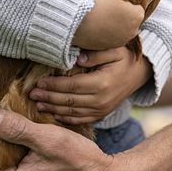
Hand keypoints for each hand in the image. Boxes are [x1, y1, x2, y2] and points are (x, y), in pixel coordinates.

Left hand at [29, 47, 152, 124]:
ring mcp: (101, 109)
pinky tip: (53, 115)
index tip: (38, 82)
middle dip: (48, 98)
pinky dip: (65, 119)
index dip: (53, 85)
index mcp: (102, 83)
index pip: (71, 85)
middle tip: (32, 95)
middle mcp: (101, 99)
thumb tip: (77, 58)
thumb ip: (96, 53)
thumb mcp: (114, 50)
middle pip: (68, 100)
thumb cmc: (124, 59)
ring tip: (38, 105)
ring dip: (53, 109)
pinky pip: (80, 120)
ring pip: (72, 112)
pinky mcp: (101, 115)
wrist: (139, 75)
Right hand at [73, 0, 142, 49]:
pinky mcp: (109, 47)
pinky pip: (110, 37)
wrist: (77, 20)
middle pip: (130, 19)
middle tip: (109, 7)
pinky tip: (97, 25)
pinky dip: (106, 32)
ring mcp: (121, 41)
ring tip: (101, 16)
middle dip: (123, 14)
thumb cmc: (97, 2)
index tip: (116, 0)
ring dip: (114, 24)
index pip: (137, 7)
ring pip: (121, 29)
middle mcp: (133, 31)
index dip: (126, 2)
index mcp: (137, 15)